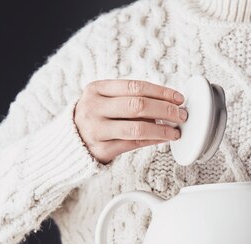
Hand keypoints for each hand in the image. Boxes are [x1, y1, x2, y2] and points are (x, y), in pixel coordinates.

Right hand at [74, 79, 188, 163]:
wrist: (69, 141)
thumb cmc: (95, 116)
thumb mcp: (104, 99)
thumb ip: (129, 97)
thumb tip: (168, 102)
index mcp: (96, 89)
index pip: (135, 86)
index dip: (161, 92)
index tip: (178, 98)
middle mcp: (94, 108)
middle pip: (138, 106)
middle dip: (165, 110)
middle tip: (181, 115)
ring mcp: (97, 130)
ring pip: (137, 128)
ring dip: (162, 129)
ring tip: (175, 130)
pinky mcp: (102, 150)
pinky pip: (134, 144)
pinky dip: (153, 141)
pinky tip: (163, 138)